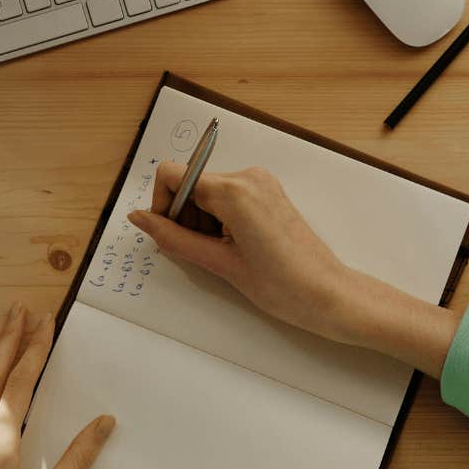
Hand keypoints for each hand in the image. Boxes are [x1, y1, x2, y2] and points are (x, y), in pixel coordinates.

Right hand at [128, 163, 458, 377]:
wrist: (328, 294)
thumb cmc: (282, 285)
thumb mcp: (219, 264)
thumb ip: (173, 238)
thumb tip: (140, 218)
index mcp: (234, 191)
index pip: (172, 174)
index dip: (162, 204)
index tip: (169, 234)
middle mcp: (247, 176)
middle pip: (190, 183)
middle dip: (184, 217)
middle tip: (203, 253)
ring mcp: (261, 182)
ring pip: (207, 191)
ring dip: (202, 221)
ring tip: (224, 254)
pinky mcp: (268, 192)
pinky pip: (228, 196)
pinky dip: (220, 219)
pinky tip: (235, 247)